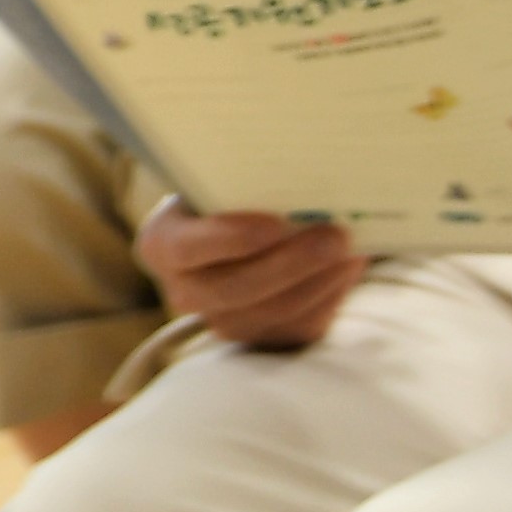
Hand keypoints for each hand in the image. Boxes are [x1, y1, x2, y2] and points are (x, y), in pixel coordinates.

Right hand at [140, 199, 363, 350]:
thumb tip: (293, 173)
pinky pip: (300, 326)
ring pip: (275, 311)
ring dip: (319, 280)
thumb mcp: (217, 181)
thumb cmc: (226, 193)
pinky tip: (348, 267)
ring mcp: (222, 321)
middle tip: (335, 236)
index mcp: (161, 245)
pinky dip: (331, 295)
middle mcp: (184, 290)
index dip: (231, 240)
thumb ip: (240, 183)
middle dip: (292, 263)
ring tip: (350, 250)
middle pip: (237, 288)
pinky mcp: (264, 339)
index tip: (275, 223)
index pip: (187, 249)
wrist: (234, 230)